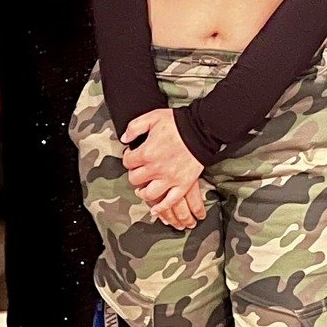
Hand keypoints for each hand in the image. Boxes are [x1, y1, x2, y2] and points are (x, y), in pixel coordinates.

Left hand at [121, 108, 205, 224]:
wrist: (201, 129)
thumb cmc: (178, 123)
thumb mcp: (152, 117)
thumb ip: (134, 127)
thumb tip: (124, 139)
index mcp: (147, 152)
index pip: (128, 162)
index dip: (128, 158)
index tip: (132, 156)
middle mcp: (156, 168)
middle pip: (136, 179)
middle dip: (134, 174)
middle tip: (138, 171)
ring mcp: (170, 178)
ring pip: (150, 194)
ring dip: (143, 193)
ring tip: (142, 191)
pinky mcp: (183, 184)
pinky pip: (170, 201)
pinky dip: (162, 207)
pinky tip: (156, 209)